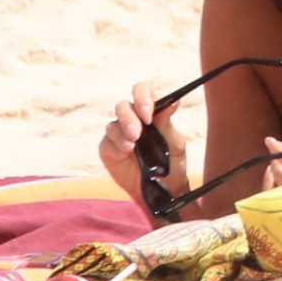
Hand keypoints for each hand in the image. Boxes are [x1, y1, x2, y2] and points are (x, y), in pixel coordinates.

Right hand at [98, 78, 160, 207]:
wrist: (164, 189)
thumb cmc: (172, 162)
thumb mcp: (175, 141)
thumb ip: (168, 121)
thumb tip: (172, 101)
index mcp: (151, 112)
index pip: (143, 91)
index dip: (143, 97)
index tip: (149, 113)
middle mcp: (133, 119)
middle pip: (123, 106)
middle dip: (129, 117)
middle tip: (138, 133)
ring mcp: (119, 134)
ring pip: (113, 123)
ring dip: (122, 132)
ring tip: (133, 146)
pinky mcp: (109, 149)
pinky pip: (107, 142)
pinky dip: (116, 146)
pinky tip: (125, 154)